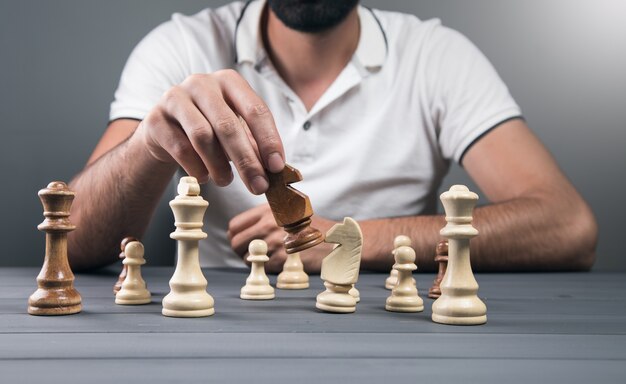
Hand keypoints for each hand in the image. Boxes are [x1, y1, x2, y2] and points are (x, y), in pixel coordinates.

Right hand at [133, 70, 284, 193]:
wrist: (164, 132)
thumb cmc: (209, 130)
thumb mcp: (235, 132)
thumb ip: (254, 146)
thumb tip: (274, 170)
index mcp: (229, 81)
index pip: (256, 110)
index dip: (269, 140)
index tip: (277, 167)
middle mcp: (202, 83)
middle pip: (228, 125)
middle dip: (247, 160)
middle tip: (258, 186)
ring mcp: (175, 98)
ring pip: (203, 137)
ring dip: (219, 166)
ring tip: (226, 182)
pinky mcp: (155, 118)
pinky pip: (180, 148)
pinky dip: (196, 168)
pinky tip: (204, 177)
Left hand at [228, 203, 335, 272]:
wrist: (334, 239)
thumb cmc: (310, 226)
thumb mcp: (287, 210)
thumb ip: (264, 216)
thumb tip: (241, 228)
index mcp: (266, 210)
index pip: (234, 225)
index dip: (235, 235)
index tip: (243, 240)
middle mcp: (268, 224)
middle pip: (236, 242)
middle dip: (241, 250)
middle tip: (253, 252)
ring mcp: (274, 242)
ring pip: (248, 257)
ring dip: (255, 260)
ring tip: (268, 256)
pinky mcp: (281, 259)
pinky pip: (263, 267)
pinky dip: (268, 267)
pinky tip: (279, 262)